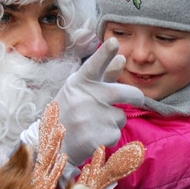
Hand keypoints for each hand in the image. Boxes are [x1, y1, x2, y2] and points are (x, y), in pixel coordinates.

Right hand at [49, 38, 144, 166]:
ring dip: (112, 122)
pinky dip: (108, 138)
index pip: (94, 65)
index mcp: (79, 83)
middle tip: (137, 99)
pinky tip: (92, 138)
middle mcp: (85, 98)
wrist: (52, 146)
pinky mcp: (96, 138)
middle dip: (136, 96)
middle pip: (126, 93)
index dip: (105, 53)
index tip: (114, 42)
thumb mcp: (80, 90)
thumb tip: (123, 58)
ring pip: (121, 117)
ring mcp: (90, 118)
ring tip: (92, 125)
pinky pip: (116, 134)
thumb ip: (103, 76)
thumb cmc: (69, 112)